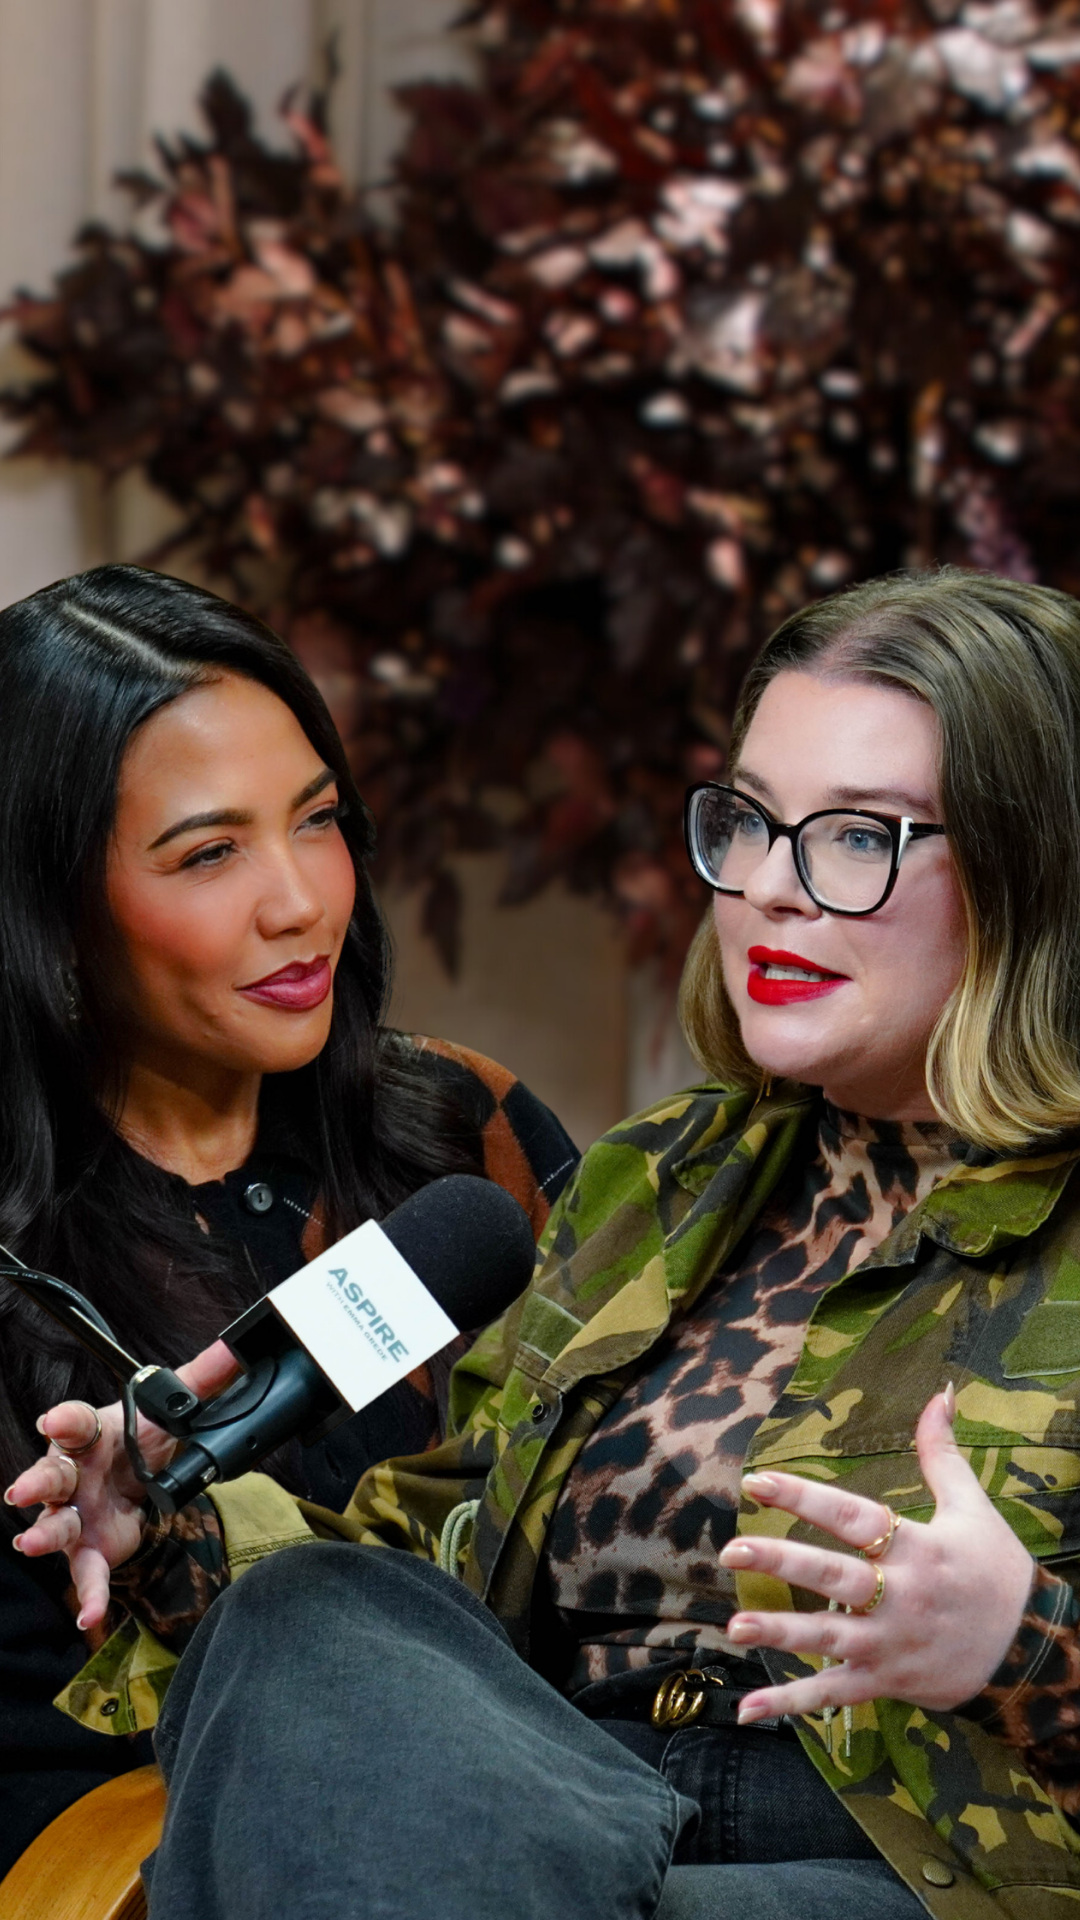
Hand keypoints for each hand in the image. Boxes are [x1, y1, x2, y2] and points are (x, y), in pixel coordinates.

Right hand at [3, 1341, 238, 1632]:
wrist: (138, 1479)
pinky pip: (87, 1573)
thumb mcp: (168, 1412)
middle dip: (35, 1481)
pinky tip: (88, 1615)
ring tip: (30, 1544)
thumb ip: (202, 1381)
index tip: (53, 1419)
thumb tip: (236, 1349)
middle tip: (21, 1490)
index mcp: (92, 1433)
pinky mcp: (89, 1549)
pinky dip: (89, 1594)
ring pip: (54, 1524)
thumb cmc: (138, 1439)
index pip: (74, 1422)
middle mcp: (74, 1473)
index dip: (64, 1420)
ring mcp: (75, 1514)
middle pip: (50, 1474)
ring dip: (42, 1534)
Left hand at [718, 1384, 1036, 1722]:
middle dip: (783, 1563)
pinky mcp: (887, 1682)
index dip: (805, 1498)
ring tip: (734, 1625)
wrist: (1035, 1654)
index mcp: (917, 1547)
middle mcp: (900, 1595)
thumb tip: (938, 1393)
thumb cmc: (998, 1573)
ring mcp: (891, 1644)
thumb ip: (942, 1453)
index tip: (758, 1480)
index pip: (853, 1517)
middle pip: (835, 1576)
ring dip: (781, 1633)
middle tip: (733, 1550)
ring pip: (829, 1638)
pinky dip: (792, 1702)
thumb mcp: (973, 1508)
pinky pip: (834, 1694)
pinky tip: (749, 1707)